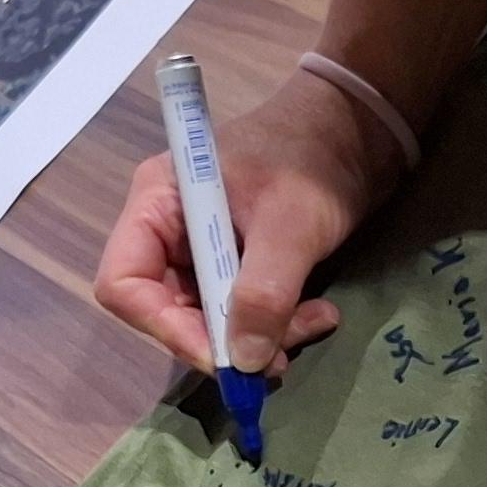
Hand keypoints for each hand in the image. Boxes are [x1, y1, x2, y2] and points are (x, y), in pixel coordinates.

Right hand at [95, 67, 402, 376]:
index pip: (125, 284)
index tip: (222, 357)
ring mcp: (203, 249)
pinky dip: (277, 325)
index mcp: (158, 203)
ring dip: (260, 338)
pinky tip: (318, 314)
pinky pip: (242, 313)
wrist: (361, 127)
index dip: (165, 328)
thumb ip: (263, 292)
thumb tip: (242, 359)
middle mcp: (170, 231)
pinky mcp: (238, 265)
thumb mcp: (292, 225)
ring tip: (314, 322)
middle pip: (168, 312)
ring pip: (210, 321)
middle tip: (281, 356)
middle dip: (224, 341)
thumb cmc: (316, 156)